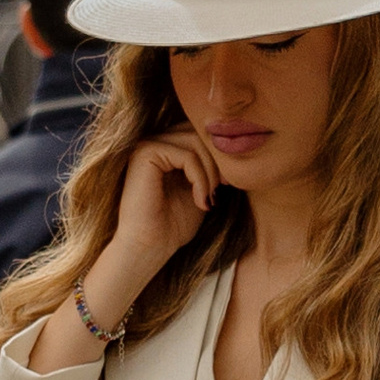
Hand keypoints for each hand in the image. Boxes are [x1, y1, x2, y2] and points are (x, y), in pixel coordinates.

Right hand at [98, 130, 217, 312]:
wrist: (149, 247)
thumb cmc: (174, 224)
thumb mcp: (202, 190)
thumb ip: (211, 167)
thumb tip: (234, 148)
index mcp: (166, 147)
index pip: (201, 133)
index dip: (219, 155)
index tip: (229, 183)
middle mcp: (155, 141)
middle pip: (199, 132)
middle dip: (218, 160)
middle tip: (225, 188)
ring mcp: (148, 145)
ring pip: (195, 141)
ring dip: (211, 172)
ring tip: (211, 197)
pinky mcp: (145, 153)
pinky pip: (186, 155)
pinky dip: (201, 179)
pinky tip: (201, 201)